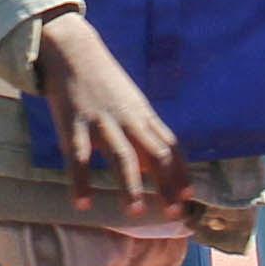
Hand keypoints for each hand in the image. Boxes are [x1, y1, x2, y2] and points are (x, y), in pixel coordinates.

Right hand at [30, 13, 183, 205]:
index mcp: (144, 116)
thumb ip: (145, 131)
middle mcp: (129, 121)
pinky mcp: (75, 125)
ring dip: (130, 185)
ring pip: (122, 156)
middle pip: (155, 154)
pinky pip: (78, 158)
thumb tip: (158, 164)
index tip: (189, 198)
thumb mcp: (132, 103)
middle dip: (166, 184)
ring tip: (135, 212)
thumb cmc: (106, 84)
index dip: (182, 173)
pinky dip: (80, 182)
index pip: (171, 147)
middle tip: (173, 213)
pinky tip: (82, 204)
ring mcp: (102, 123)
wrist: (74, 52)